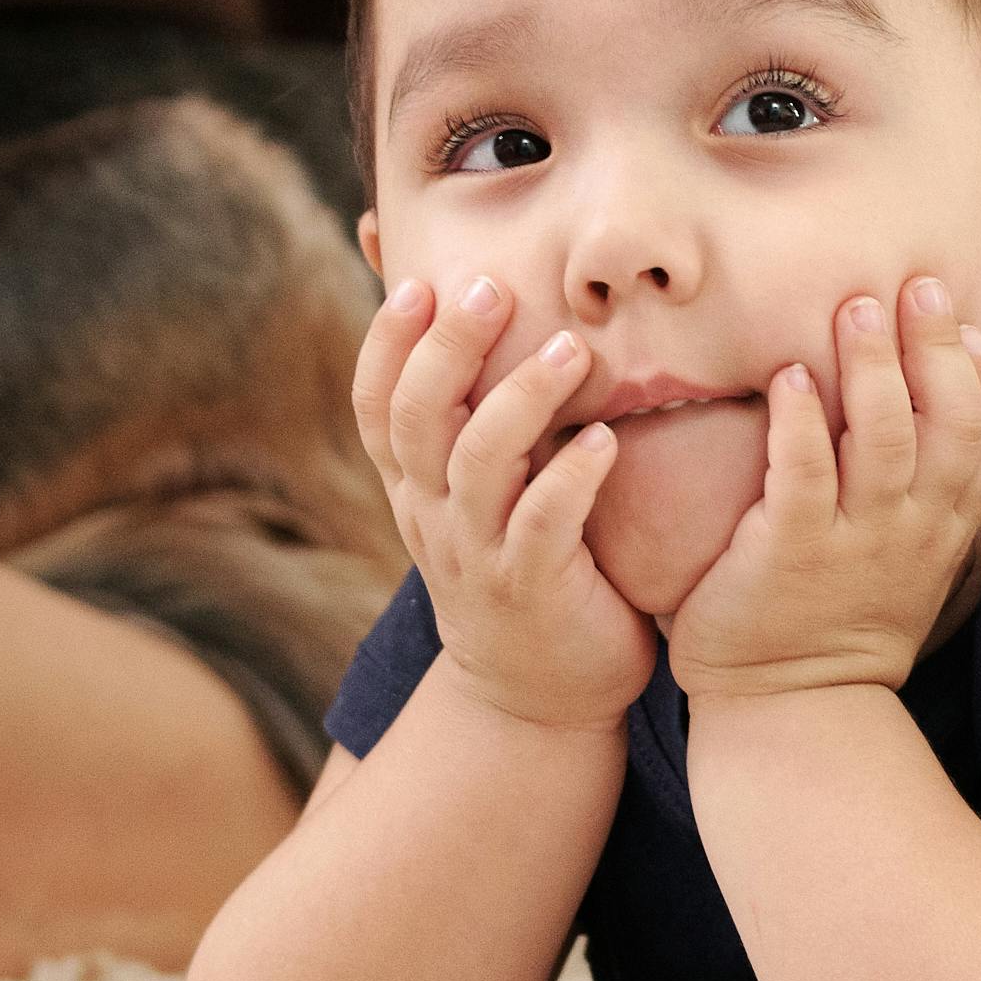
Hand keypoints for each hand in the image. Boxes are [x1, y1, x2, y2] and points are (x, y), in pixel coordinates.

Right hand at [356, 276, 656, 731]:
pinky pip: (543, 526)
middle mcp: (433, 514)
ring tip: (572, 350)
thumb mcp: (479, 491)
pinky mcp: (532, 588)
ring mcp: (478, 554)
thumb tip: (470, 320)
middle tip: (490, 289)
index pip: (376, 405)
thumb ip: (475, 416)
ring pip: (477, 465)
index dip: (386, 344)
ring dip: (521, 399)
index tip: (416, 283)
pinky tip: (605, 442)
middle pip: (417, 420)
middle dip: (446, 349)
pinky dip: (570, 479)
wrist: (536, 697)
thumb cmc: (520, 564)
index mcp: (416, 485)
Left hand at [666, 281, 980, 704]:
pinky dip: (799, 422)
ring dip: (873, 367)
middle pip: (948, 424)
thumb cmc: (839, 618)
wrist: (787, 708)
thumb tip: (931, 406)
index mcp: (942, 528)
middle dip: (937, 348)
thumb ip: (926, 493)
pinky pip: (803, 477)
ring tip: (856, 308)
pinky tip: (787, 377)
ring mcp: (853, 541)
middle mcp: (910, 529)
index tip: (969, 327)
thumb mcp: (908, 561)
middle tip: (920, 283)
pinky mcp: (788, 552)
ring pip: (885, 440)